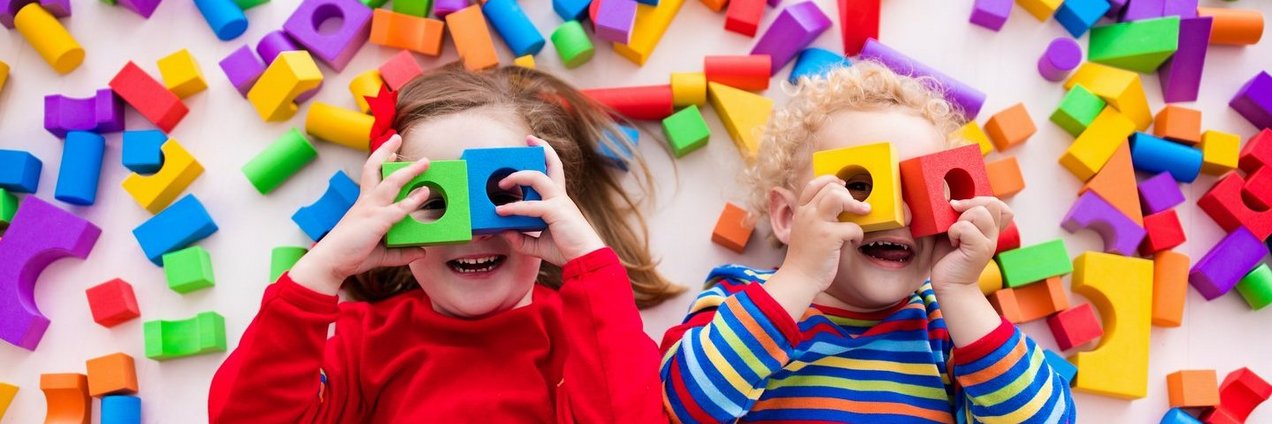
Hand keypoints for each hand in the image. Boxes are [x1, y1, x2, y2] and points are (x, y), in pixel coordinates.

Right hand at [289, 135, 431, 294]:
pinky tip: (425, 193)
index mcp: (363, 205)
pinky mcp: (377, 221)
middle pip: (375, 168)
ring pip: (391, 183)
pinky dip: (412, 200)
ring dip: (409, 171)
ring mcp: (371, 209)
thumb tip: (421, 252)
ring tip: (425, 162)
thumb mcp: (382, 253)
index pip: (371, 176)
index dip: (381, 161)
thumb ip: (401, 253)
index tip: (391, 151)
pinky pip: (398, 208)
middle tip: (397, 137)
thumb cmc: (351, 255)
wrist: (330, 263)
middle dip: (385, 151)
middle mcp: (366, 202)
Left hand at [495, 135, 604, 265]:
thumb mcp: (537, 245)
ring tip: (502, 182)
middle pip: (553, 164)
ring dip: (518, 176)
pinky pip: (531, 206)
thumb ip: (520, 239)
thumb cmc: (566, 250)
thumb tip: (503, 232)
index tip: (534, 146)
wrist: (585, 259)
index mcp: (559, 200)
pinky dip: (515, 208)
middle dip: (542, 148)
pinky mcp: (555, 212)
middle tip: (528, 140)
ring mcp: (559, 202)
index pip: (553, 173)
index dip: (546, 157)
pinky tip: (501, 212)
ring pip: (538, 178)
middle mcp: (560, 196)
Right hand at [778, 175, 870, 291]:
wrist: (798, 278)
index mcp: (801, 211)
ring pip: (839, 197)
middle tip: (856, 206)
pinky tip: (854, 242)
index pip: (814, 184)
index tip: (843, 187)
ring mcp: (817, 224)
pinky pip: (852, 226)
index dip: (832, 181)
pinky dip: (858, 234)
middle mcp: (807, 213)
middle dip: (848, 194)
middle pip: (831, 188)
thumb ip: (816, 217)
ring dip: (856, 204)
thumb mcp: (804, 231)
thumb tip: (840, 207)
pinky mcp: (829, 237)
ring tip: (863, 212)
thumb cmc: (805, 258)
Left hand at [929, 196, 1014, 289]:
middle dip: (970, 205)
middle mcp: (992, 234)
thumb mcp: (953, 231)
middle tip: (955, 219)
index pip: (998, 204)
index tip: (961, 209)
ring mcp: (989, 242)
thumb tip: (949, 197)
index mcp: (988, 228)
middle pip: (992, 203)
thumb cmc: (948, 258)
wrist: (950, 285)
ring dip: (961, 220)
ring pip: (980, 213)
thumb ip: (957, 216)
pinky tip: (953, 242)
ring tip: (954, 234)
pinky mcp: (980, 250)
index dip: (981, 200)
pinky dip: (954, 232)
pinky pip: (966, 228)